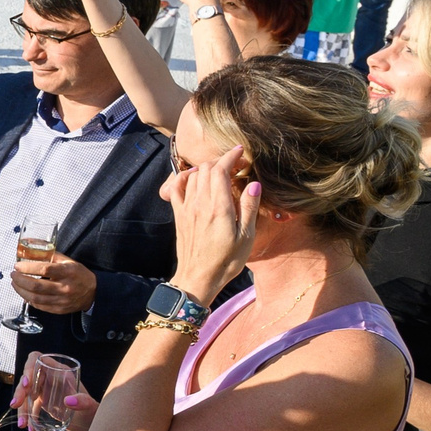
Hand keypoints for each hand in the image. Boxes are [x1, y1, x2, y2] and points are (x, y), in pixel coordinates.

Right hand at [9, 357, 98, 430]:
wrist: (90, 424)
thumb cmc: (92, 412)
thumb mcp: (90, 407)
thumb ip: (83, 401)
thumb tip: (69, 401)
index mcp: (60, 371)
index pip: (38, 359)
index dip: (29, 368)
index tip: (27, 384)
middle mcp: (50, 378)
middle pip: (28, 377)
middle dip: (20, 391)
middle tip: (16, 405)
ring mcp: (45, 389)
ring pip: (26, 392)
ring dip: (21, 407)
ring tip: (22, 423)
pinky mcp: (42, 401)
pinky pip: (29, 405)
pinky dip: (27, 416)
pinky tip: (29, 427)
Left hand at [10, 252, 96, 316]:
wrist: (93, 292)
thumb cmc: (79, 275)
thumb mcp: (69, 261)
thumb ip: (51, 256)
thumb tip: (32, 250)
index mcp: (67, 272)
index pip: (44, 270)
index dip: (28, 267)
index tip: (18, 266)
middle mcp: (64, 288)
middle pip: (36, 286)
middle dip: (20, 280)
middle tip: (13, 275)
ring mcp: (61, 301)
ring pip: (35, 299)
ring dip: (21, 291)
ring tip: (15, 284)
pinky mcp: (59, 310)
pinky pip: (40, 306)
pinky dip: (29, 300)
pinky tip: (24, 293)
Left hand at [165, 143, 260, 296]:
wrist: (198, 278)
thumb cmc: (226, 261)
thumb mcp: (246, 237)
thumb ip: (249, 208)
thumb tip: (254, 183)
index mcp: (218, 208)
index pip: (220, 171)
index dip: (230, 157)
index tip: (240, 152)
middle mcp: (199, 204)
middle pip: (206, 169)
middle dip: (221, 161)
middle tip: (236, 164)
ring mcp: (186, 209)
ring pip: (192, 176)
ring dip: (206, 168)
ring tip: (221, 172)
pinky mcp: (179, 215)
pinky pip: (176, 188)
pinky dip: (184, 177)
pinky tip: (194, 178)